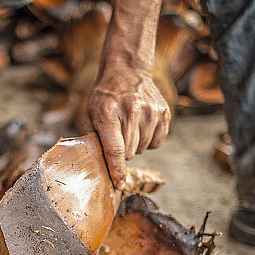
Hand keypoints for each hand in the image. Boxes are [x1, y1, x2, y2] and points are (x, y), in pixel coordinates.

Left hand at [83, 65, 170, 187]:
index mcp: (109, 113)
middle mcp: (132, 111)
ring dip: (136, 144)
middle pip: (130, 153)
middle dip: (123, 151)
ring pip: (144, 149)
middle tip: (118, 134)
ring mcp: (151, 111)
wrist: (127, 71)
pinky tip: (142, 125)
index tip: (119, 184)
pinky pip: (158, 142)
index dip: (117, 170)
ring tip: (129, 126)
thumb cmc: (105, 96)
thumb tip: (96, 165)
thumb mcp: (90, 113)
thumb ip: (92, 139)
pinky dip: (149, 139)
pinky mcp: (164, 112)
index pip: (115, 150)